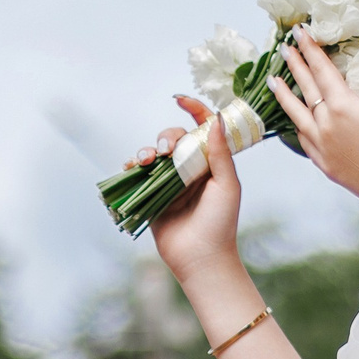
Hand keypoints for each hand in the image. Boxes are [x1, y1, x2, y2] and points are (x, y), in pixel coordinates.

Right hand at [144, 95, 242, 281]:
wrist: (201, 258)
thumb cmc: (220, 224)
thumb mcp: (226, 186)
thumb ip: (220, 154)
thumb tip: (214, 120)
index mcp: (211, 163)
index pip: (202, 128)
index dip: (193, 110)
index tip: (180, 100)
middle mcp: (190, 169)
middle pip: (173, 139)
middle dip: (166, 138)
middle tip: (166, 151)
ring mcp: (170, 183)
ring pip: (153, 155)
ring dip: (146, 151)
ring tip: (146, 161)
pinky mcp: (152, 197)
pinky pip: (138, 176)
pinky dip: (132, 167)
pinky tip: (132, 168)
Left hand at [269, 33, 358, 209]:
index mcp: (343, 106)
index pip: (322, 70)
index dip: (311, 49)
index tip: (300, 32)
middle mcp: (326, 124)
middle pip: (306, 88)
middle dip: (296, 65)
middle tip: (284, 47)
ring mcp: (322, 146)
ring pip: (297, 114)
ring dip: (285, 95)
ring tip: (272, 80)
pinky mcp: (324, 164)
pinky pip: (303, 139)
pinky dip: (296, 124)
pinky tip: (294, 119)